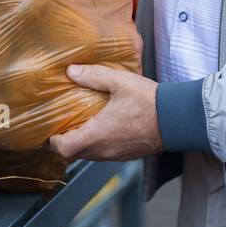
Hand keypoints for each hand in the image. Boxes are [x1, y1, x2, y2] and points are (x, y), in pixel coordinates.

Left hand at [49, 65, 163, 160]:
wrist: (177, 119)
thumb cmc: (150, 102)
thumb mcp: (120, 82)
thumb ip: (93, 76)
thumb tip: (71, 71)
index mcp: (98, 134)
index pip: (64, 149)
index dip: (52, 142)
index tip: (48, 130)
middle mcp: (104, 150)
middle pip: (74, 154)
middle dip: (64, 142)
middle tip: (60, 124)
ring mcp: (116, 155)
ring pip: (89, 155)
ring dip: (80, 143)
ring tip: (78, 123)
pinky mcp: (126, 154)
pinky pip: (103, 153)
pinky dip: (95, 144)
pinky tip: (100, 126)